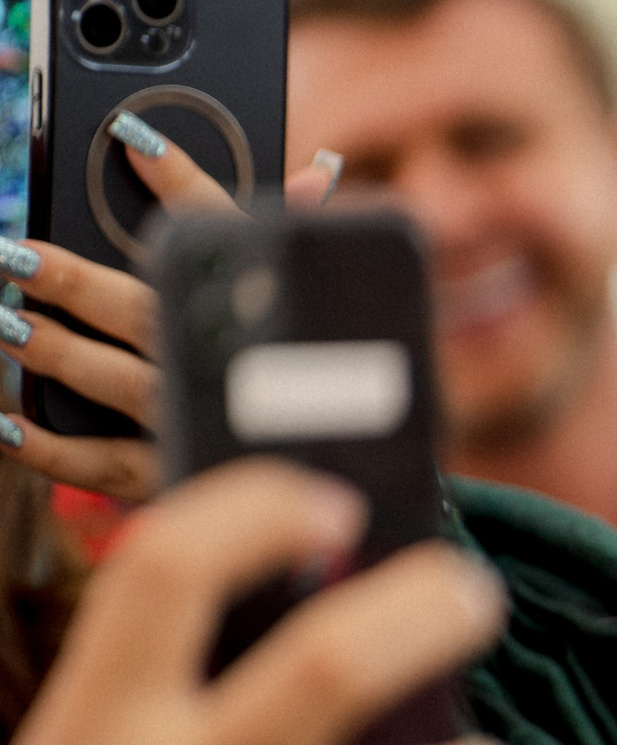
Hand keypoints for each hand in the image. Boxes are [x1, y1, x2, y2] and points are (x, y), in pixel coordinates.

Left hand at [2, 129, 340, 499]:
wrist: (331, 479)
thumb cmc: (306, 375)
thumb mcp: (308, 305)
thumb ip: (300, 240)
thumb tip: (315, 177)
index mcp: (262, 314)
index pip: (225, 236)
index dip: (183, 181)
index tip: (134, 140)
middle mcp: (225, 367)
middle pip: (147, 312)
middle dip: (76, 284)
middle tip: (17, 258)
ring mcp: (194, 424)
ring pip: (119, 382)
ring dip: (58, 353)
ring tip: (8, 324)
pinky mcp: (169, 477)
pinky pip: (101, 467)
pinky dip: (50, 448)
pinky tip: (7, 422)